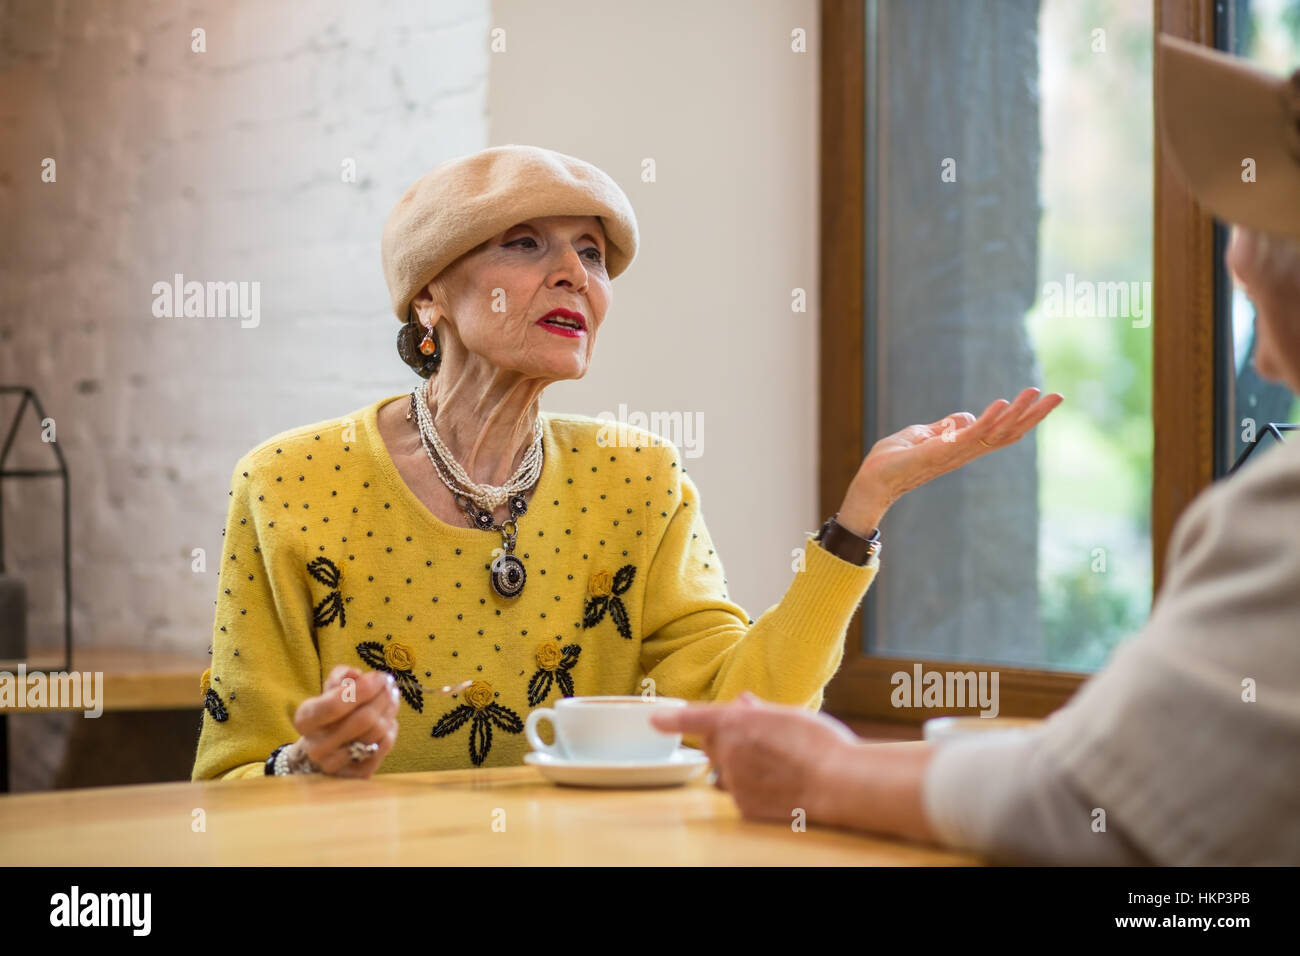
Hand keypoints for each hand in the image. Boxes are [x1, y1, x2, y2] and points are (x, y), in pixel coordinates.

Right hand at [291, 665, 399, 777]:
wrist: (323, 748)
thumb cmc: (330, 712)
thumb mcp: (330, 689)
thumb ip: (342, 676)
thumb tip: (356, 675)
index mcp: (305, 720)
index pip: (335, 705)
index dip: (363, 689)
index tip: (381, 677)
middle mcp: (316, 746)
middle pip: (362, 720)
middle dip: (382, 698)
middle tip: (391, 685)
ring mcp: (334, 765)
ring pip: (375, 733)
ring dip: (390, 711)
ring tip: (393, 697)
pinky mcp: (354, 776)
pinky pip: (382, 748)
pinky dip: (391, 730)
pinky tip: (389, 719)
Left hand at [649, 691, 859, 822]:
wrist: (838, 783)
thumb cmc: (819, 743)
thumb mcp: (788, 714)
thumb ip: (757, 710)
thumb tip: (742, 702)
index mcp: (736, 723)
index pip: (695, 718)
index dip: (673, 718)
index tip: (656, 720)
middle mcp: (728, 752)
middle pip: (712, 744)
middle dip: (726, 739)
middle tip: (759, 737)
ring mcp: (735, 782)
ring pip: (724, 770)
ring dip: (737, 764)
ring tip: (773, 763)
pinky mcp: (745, 806)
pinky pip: (737, 792)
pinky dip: (750, 786)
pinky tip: (776, 782)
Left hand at [838, 386, 1063, 532]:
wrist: (872, 481)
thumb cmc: (892, 461)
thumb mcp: (921, 435)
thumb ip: (945, 427)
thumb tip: (967, 417)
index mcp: (962, 446)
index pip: (1000, 430)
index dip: (1022, 416)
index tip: (1042, 398)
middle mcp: (965, 451)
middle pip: (1008, 432)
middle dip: (1034, 415)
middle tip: (1059, 396)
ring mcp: (956, 452)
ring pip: (996, 432)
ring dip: (1018, 412)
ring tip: (1037, 392)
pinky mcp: (942, 451)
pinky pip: (971, 435)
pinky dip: (988, 419)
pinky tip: (1002, 404)